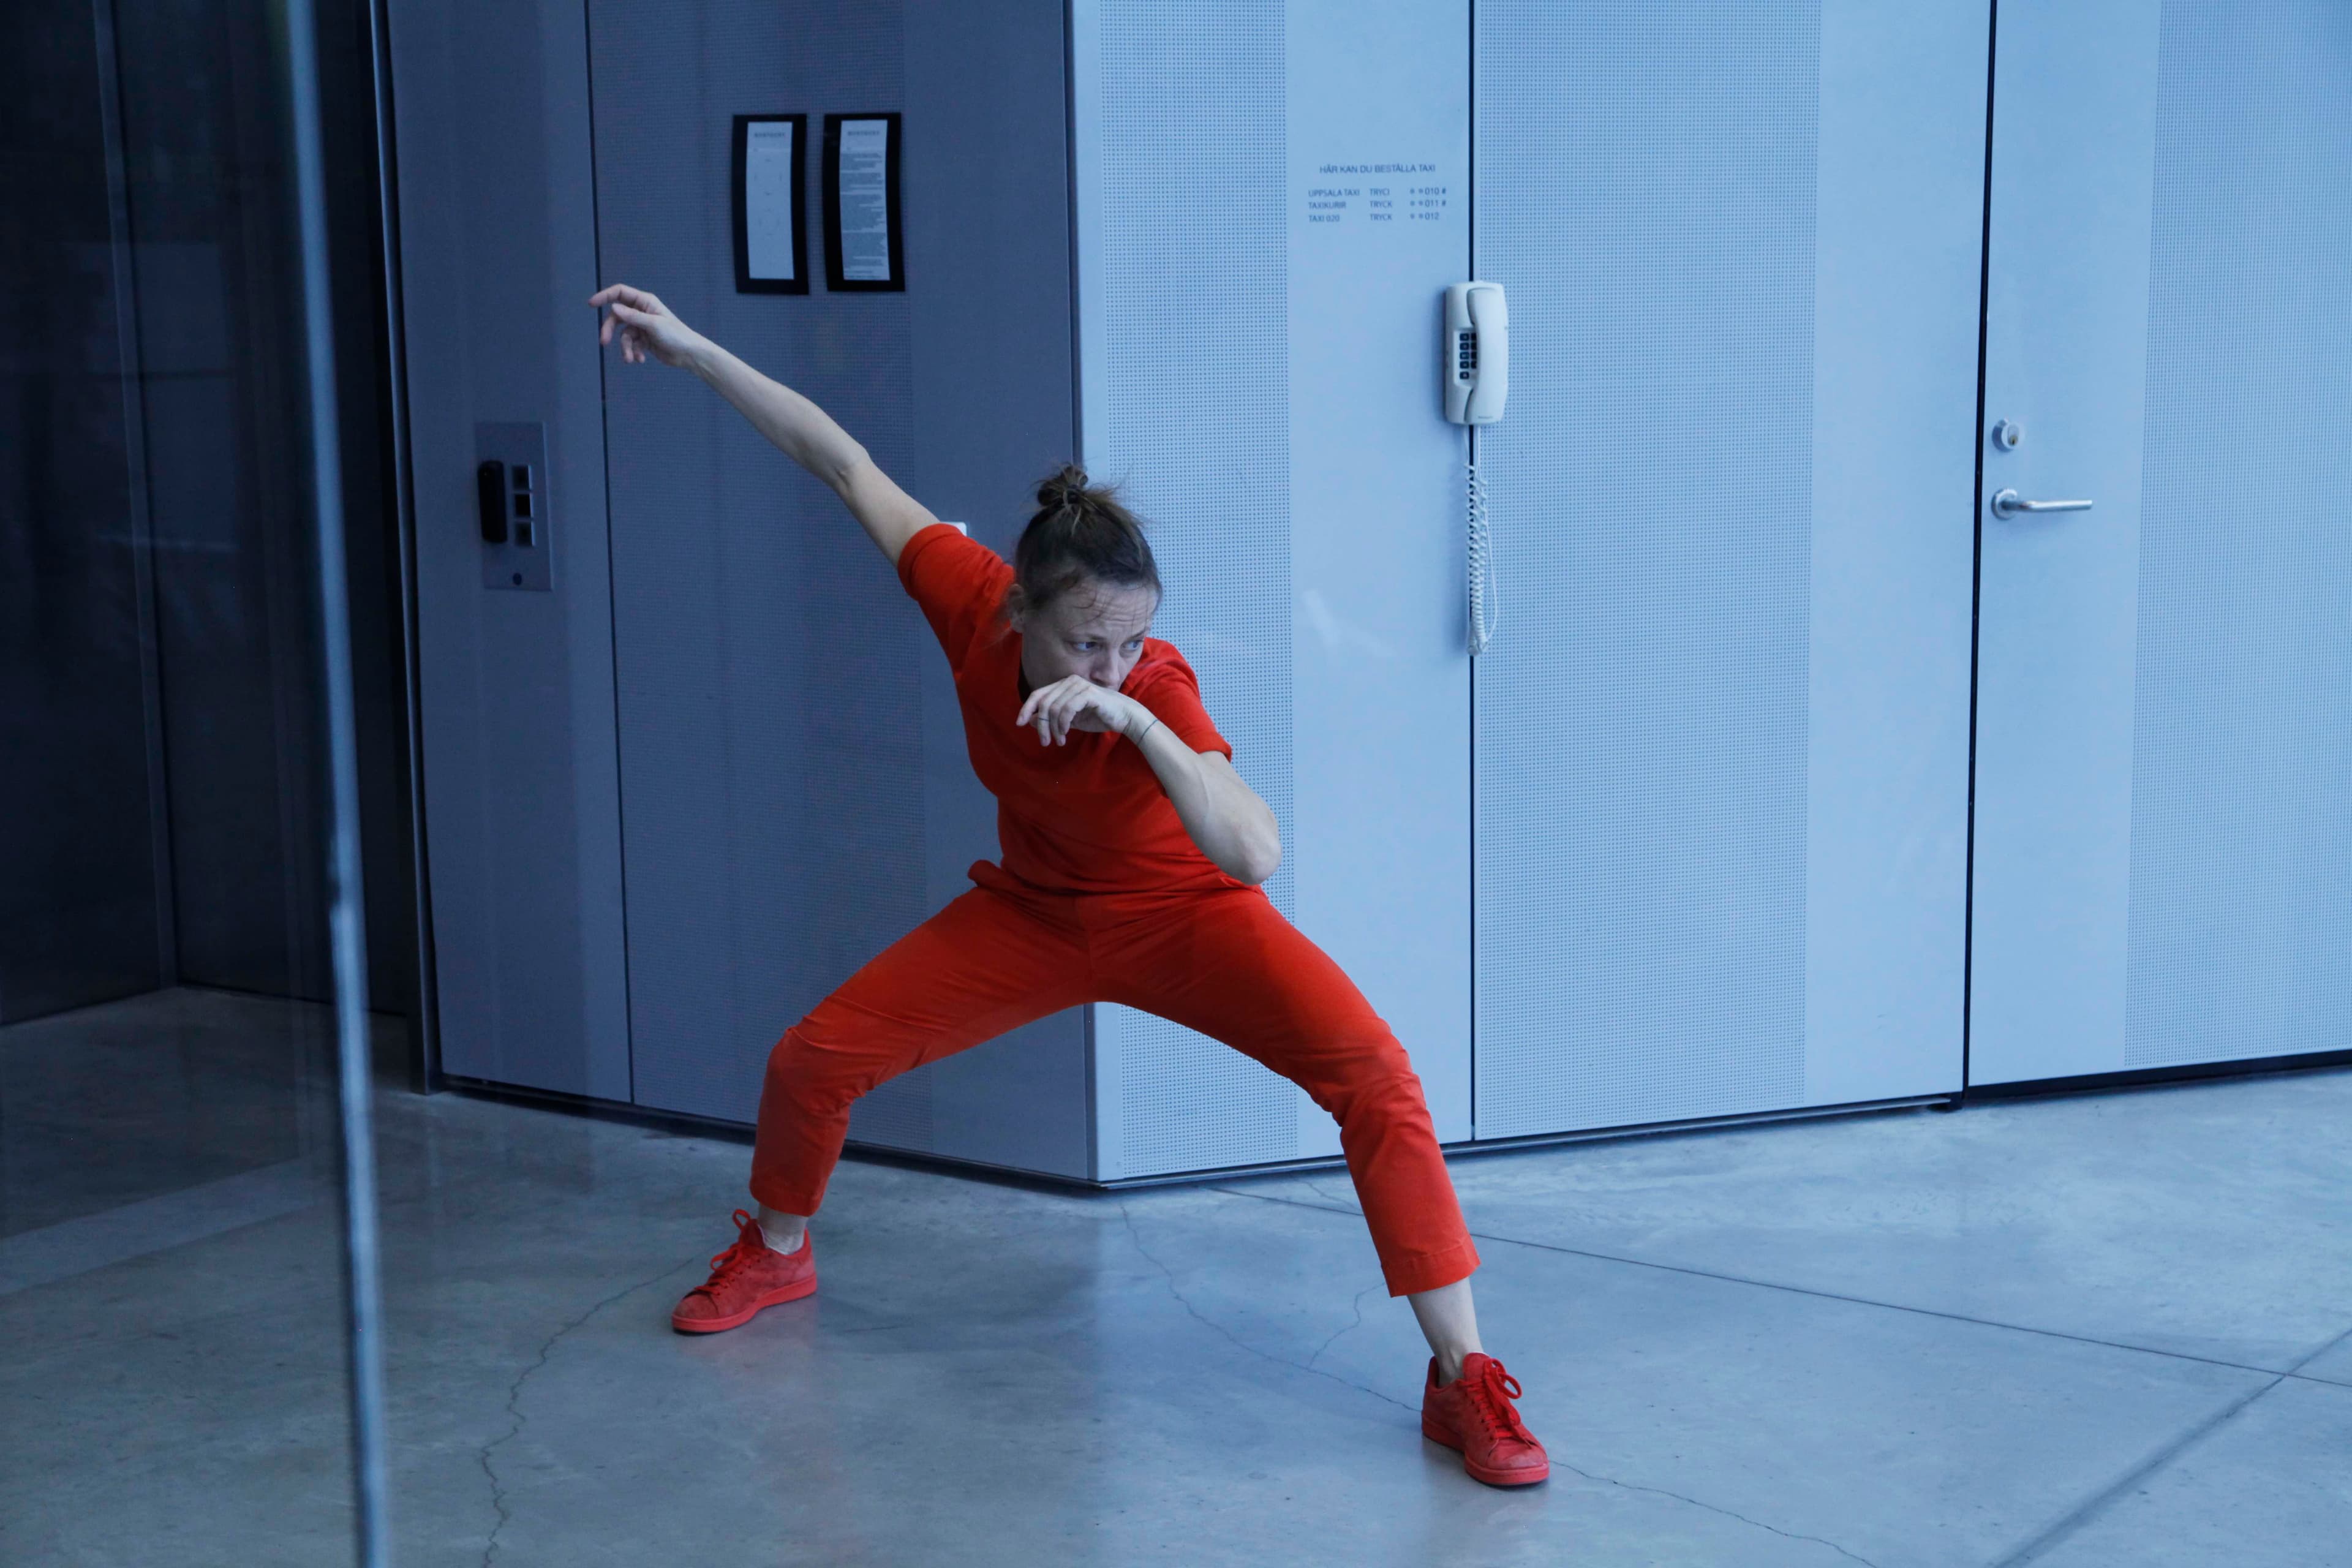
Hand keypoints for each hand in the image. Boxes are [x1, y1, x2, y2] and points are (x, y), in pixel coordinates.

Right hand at [590, 284, 703, 367]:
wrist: (688, 354)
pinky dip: (634, 353)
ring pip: (624, 335)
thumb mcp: (653, 324)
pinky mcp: (644, 340)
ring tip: (630, 359)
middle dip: (610, 330)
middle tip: (604, 341)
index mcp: (645, 301)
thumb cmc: (676, 335)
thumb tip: (613, 307)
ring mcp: (642, 326)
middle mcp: (642, 311)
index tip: (591, 304)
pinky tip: (641, 359)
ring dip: (625, 348)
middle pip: (617, 316)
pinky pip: (632, 345)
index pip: (619, 293)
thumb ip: (632, 316)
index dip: (604, 296)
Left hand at [1014, 677, 1151, 747]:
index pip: (1038, 694)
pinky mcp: (1088, 693)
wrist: (1124, 717)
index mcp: (1064, 684)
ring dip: (1054, 728)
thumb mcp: (1070, 720)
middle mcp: (1069, 681)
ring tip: (1059, 740)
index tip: (1019, 723)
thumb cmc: (1098, 717)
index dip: (1026, 708)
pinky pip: (1067, 709)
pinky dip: (1063, 724)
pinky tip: (1066, 733)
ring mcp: (1079, 685)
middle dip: (1041, 724)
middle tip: (1045, 741)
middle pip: (1044, 702)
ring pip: (1054, 708)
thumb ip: (1052, 718)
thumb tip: (1030, 720)